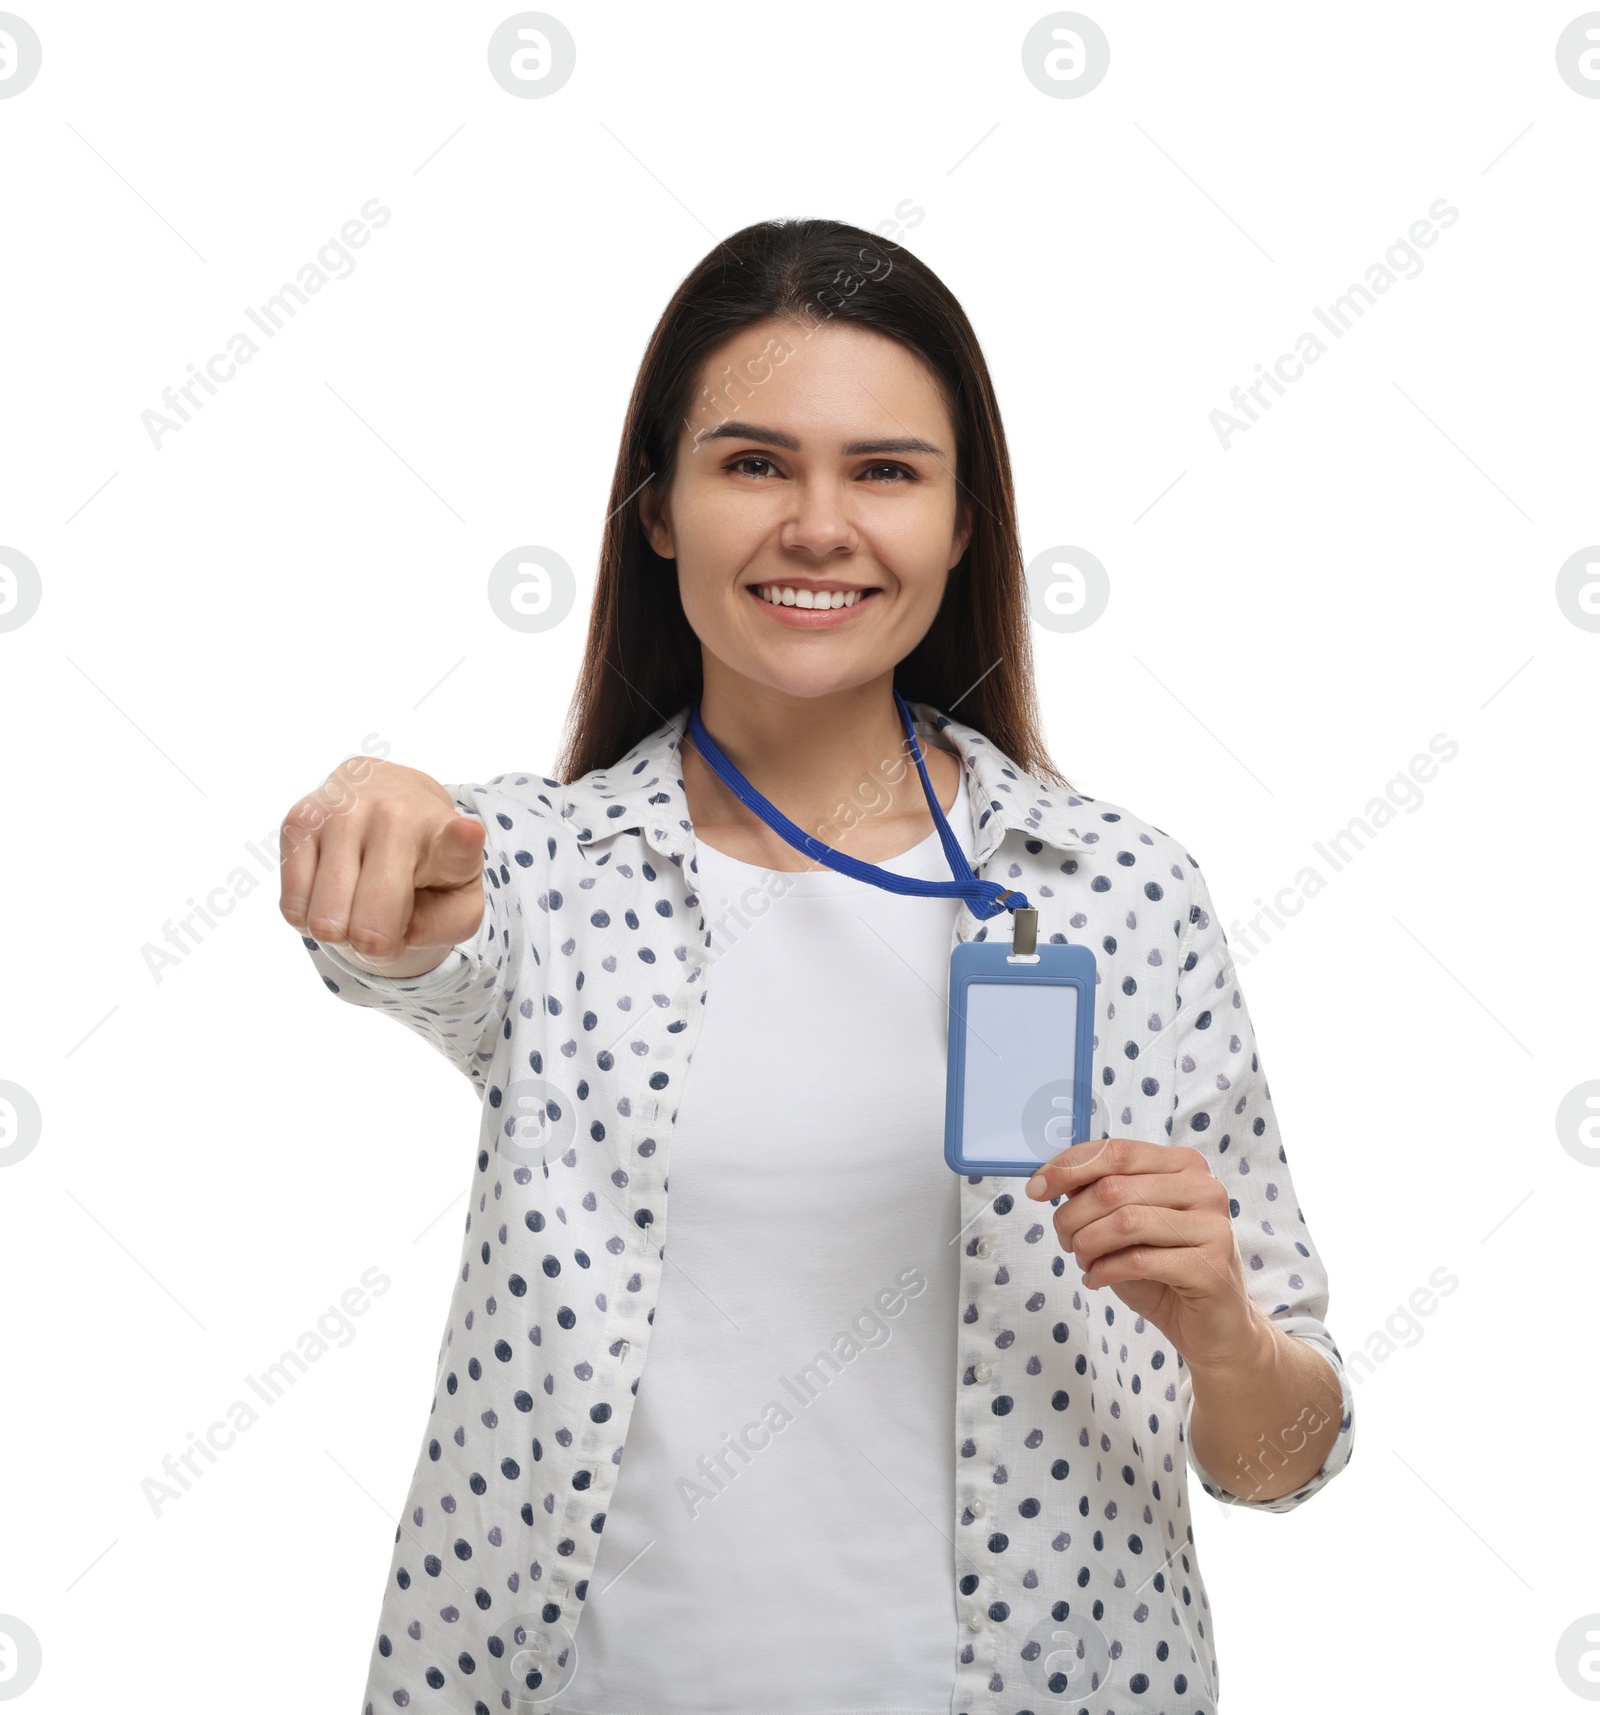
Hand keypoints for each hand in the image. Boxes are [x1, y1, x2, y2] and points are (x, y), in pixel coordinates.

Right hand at [278, 757, 486, 974]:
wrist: (393, 800)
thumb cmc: (430, 864)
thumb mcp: (460, 899)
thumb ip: (448, 926)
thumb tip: (405, 929)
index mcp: (446, 836)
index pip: (456, 842)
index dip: (461, 840)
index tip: (467, 832)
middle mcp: (395, 815)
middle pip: (369, 929)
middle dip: (376, 943)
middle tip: (388, 914)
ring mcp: (342, 812)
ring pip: (324, 922)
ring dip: (340, 929)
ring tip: (361, 897)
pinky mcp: (299, 819)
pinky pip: (292, 908)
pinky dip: (310, 916)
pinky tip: (333, 888)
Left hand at [1024, 1138, 1265, 1372]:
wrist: (1212, 1326)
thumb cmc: (1164, 1269)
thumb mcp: (1127, 1222)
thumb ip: (1101, 1193)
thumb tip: (1050, 1178)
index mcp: (1183, 1165)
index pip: (1116, 1151)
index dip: (1068, 1167)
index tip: (1036, 1189)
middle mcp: (1204, 1188)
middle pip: (1114, 1188)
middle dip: (1073, 1216)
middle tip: (1065, 1241)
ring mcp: (1212, 1226)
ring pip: (1124, 1222)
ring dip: (1088, 1244)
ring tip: (1083, 1261)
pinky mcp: (1210, 1267)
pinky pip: (1138, 1260)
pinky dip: (1105, 1271)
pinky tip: (1096, 1279)